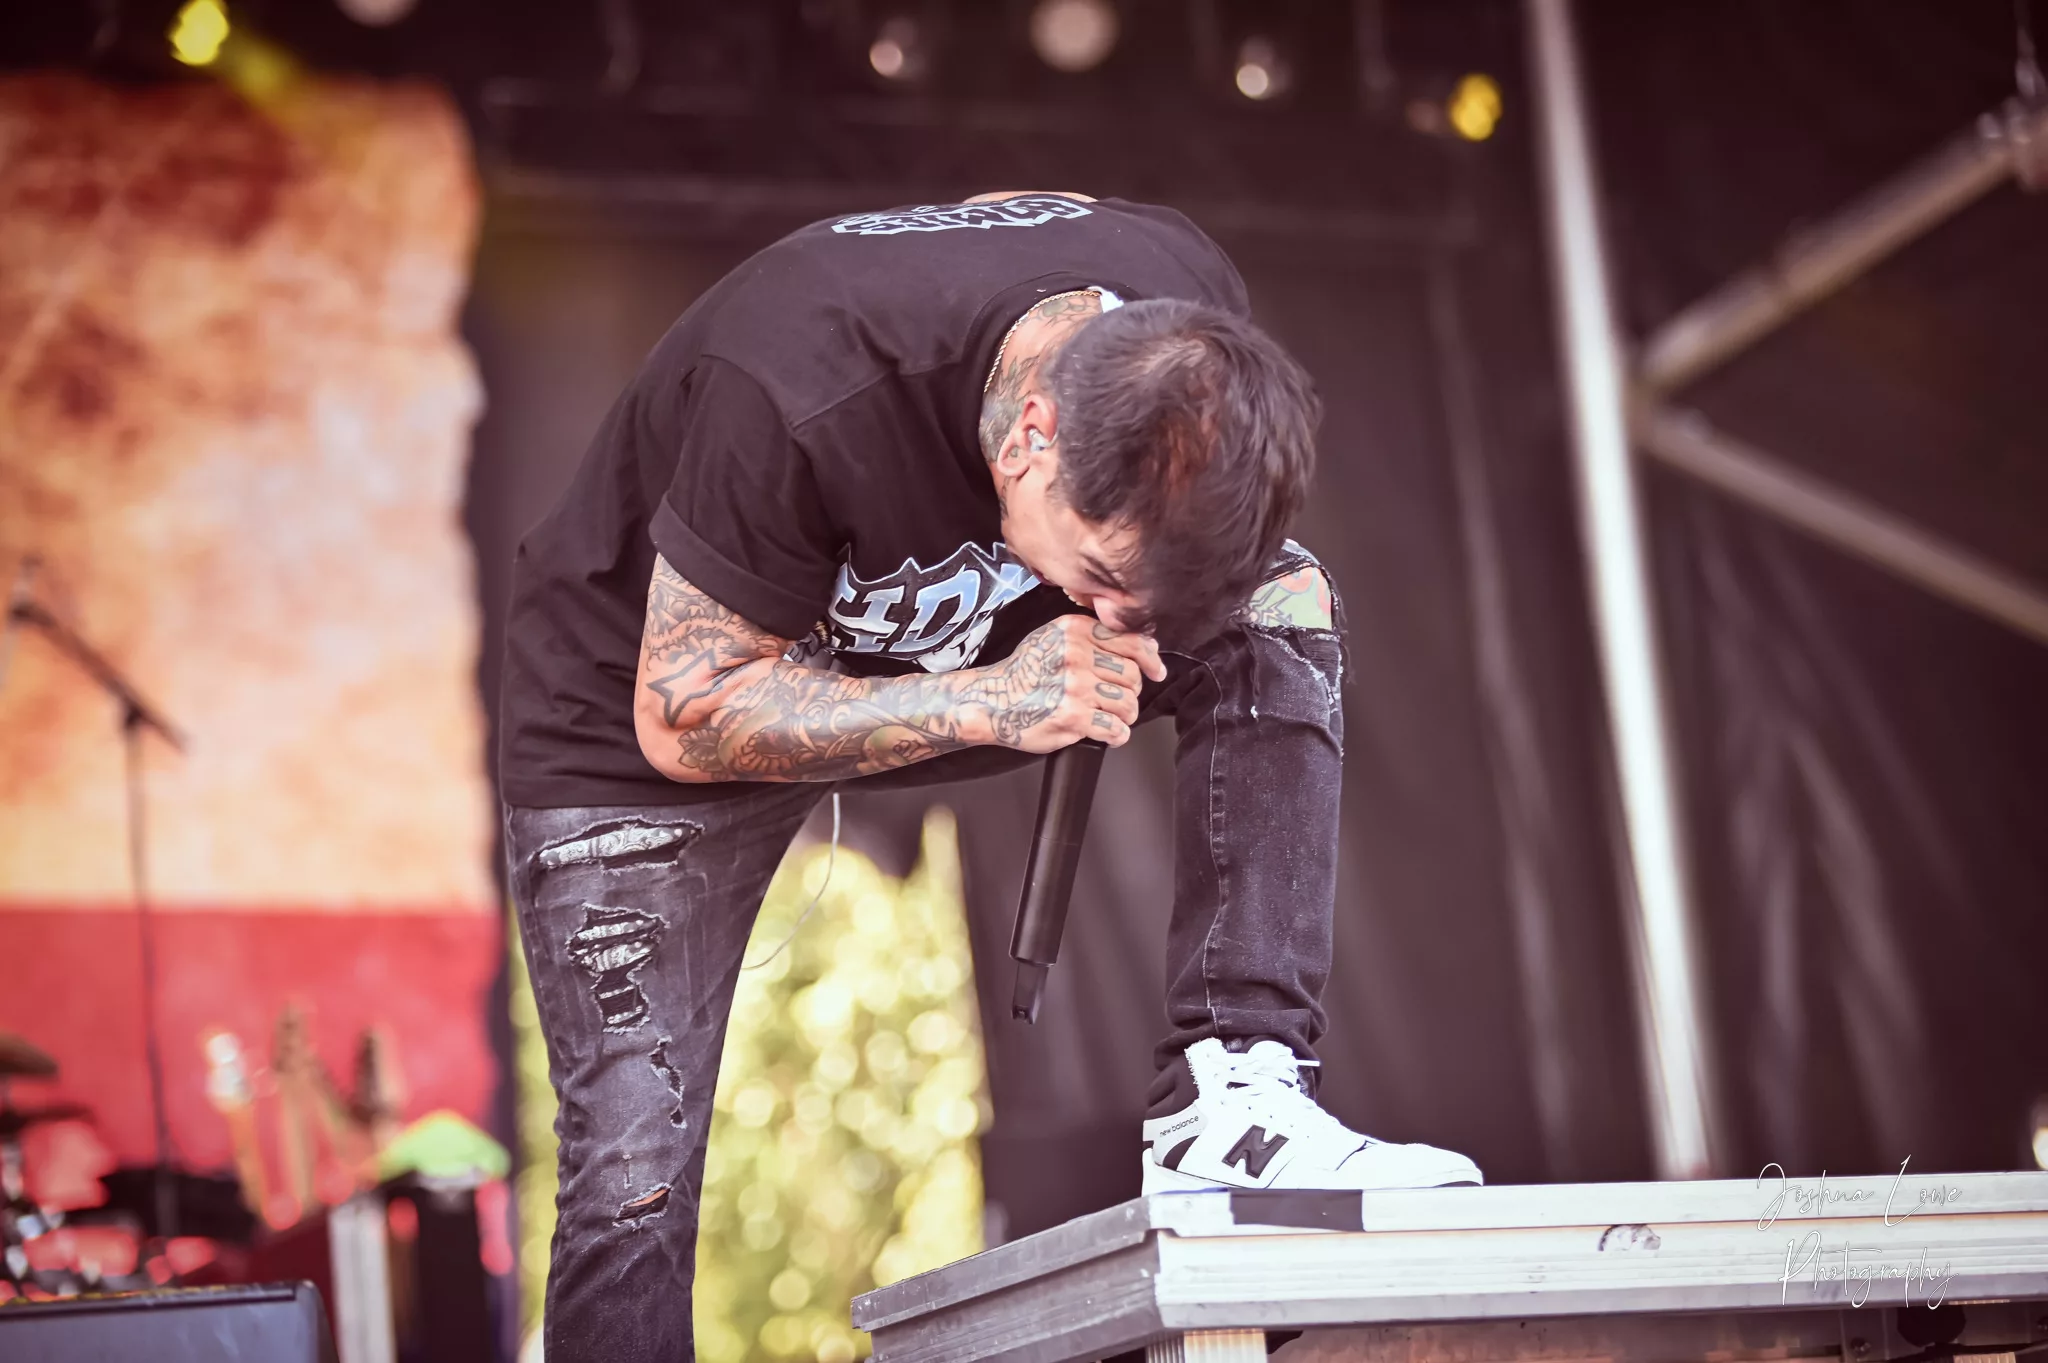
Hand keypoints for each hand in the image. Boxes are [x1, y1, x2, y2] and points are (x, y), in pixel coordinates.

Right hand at [983, 615, 1166, 752]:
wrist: (991, 701)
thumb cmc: (1023, 673)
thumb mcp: (1053, 638)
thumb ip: (1090, 638)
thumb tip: (1141, 647)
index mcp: (1075, 631)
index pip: (1131, 642)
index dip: (1150, 659)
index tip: (1156, 670)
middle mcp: (1076, 656)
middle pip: (1132, 676)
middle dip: (1131, 692)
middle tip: (1119, 699)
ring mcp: (1075, 687)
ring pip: (1127, 704)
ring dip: (1125, 715)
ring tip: (1112, 718)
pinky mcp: (1073, 717)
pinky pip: (1115, 729)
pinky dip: (1117, 735)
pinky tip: (1108, 734)